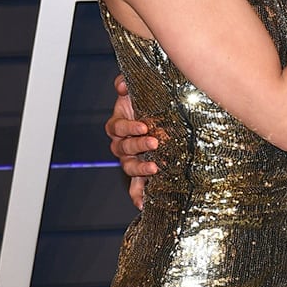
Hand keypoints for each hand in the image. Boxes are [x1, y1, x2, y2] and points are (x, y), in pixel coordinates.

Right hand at [106, 74, 163, 209]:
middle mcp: (124, 143)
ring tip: (155, 168)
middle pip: (122, 149)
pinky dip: (137, 195)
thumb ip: (127, 83)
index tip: (143, 126)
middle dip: (138, 146)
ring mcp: (133, 159)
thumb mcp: (141, 88)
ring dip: (140, 169)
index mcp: (120, 124)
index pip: (116, 128)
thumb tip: (121, 87)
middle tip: (155, 143)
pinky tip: (143, 203)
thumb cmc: (153, 101)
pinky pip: (136, 187)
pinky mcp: (143, 173)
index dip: (128, 127)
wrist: (170, 114)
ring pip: (129, 167)